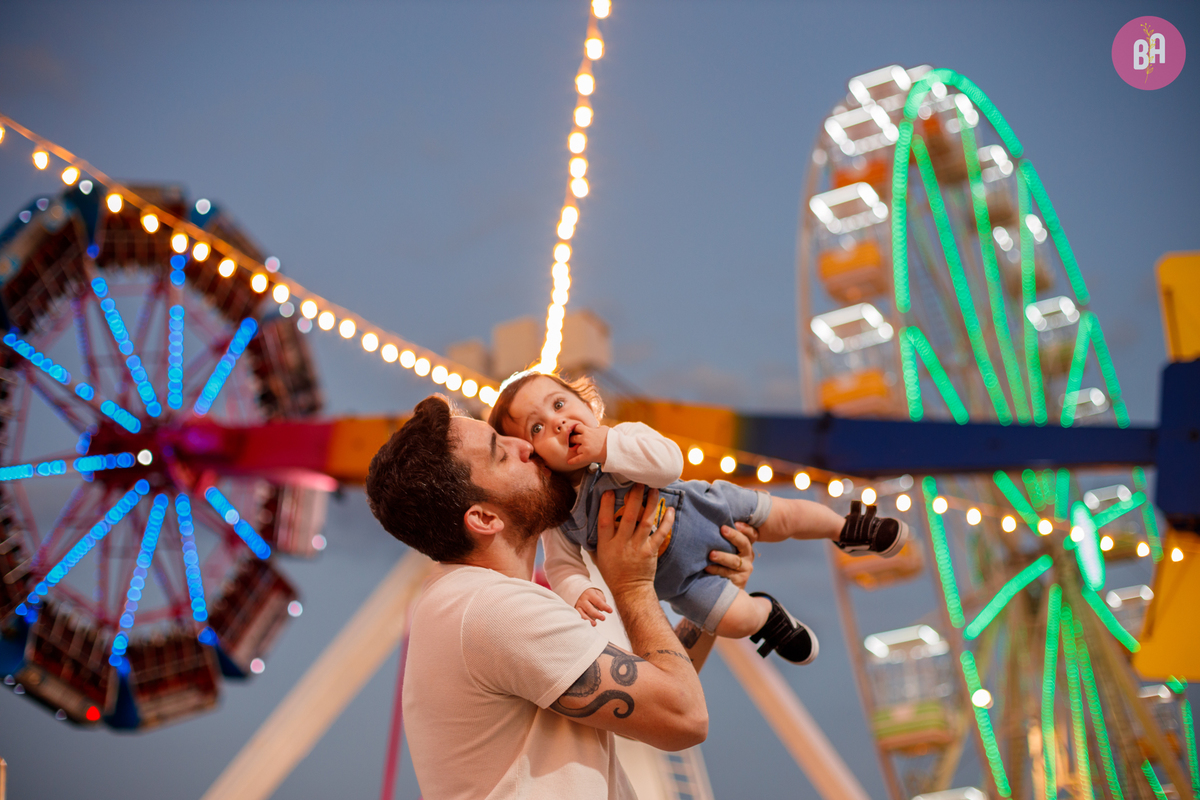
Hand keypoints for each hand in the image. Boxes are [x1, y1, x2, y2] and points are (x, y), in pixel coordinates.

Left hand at [566, 424, 608, 466]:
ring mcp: (585, 448)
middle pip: (573, 438)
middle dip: (574, 440)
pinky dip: (573, 461)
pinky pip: (577, 459)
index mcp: (588, 431)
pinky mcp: (587, 457)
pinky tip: (569, 462)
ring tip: (583, 451)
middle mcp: (585, 439)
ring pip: (576, 449)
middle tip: (575, 442)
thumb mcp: (603, 429)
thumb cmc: (611, 437)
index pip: (576, 427)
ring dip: (579, 450)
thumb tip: (593, 428)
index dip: (576, 430)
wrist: (616, 447)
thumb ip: (595, 428)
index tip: (577, 432)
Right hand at [575, 587, 612, 624]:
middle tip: (603, 618)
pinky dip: (583, 620)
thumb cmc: (590, 593)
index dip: (604, 606)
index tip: (610, 611)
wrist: (577, 590)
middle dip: (596, 614)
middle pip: (589, 608)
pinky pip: (579, 616)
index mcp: (590, 594)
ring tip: (594, 624)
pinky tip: (587, 624)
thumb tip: (602, 609)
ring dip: (588, 619)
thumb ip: (601, 599)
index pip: (598, 601)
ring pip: (582, 613)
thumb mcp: (597, 592)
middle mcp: (583, 600)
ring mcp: (579, 605)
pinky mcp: (576, 610)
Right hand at [594, 485, 673, 599]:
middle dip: (634, 498)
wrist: (630, 590)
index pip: (605, 522)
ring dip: (650, 504)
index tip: (609, 491)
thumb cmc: (613, 572)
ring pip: (645, 522)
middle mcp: (622, 544)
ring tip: (653, 489)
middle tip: (638, 482)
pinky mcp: (651, 551)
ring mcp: (638, 547)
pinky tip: (668, 510)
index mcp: (607, 544)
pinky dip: (666, 521)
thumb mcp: (598, 556)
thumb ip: (595, 539)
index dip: (606, 506)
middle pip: (629, 517)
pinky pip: (660, 533)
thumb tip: (589, 522)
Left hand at [705, 522, 758, 589]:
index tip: (736, 523)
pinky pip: (728, 574)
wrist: (728, 585)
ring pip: (735, 560)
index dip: (746, 528)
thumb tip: (714, 522)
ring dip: (723, 556)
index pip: (751, 534)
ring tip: (711, 554)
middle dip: (733, 536)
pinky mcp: (740, 580)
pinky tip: (708, 568)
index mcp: (746, 545)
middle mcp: (748, 555)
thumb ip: (724, 538)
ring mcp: (746, 568)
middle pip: (744, 543)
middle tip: (722, 529)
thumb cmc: (724, 562)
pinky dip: (717, 570)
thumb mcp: (727, 549)